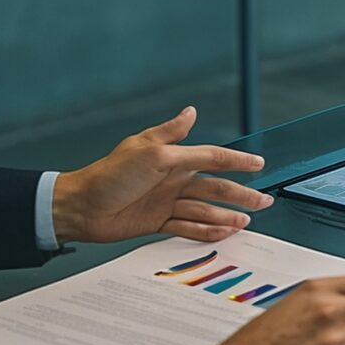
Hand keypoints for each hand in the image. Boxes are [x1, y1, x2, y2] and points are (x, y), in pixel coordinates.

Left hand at [52, 105, 269, 244]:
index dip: (236, 161)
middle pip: (214, 187)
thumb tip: (191, 112)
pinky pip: (187, 226)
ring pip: (204, 209)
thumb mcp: (148, 151)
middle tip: (263, 201)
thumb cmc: (109, 175)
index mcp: (171, 158)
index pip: (212, 158)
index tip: (258, 164)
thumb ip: (176, 137)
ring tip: (246, 222)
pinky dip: (205, 230)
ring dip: (226, 215)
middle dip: (240, 194)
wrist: (80, 208)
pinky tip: (222, 233)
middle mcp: (172, 179)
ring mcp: (165, 202)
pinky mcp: (156, 222)